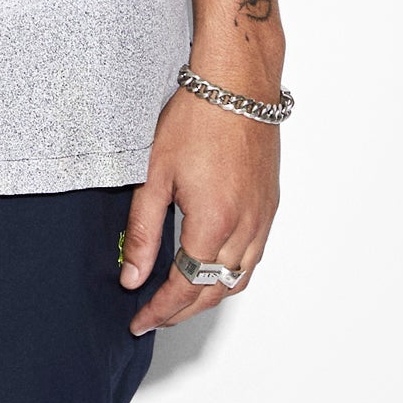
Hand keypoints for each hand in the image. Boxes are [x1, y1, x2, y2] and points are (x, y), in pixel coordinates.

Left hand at [120, 85, 278, 334]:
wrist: (238, 83)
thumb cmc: (197, 116)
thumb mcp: (155, 172)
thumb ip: (143, 229)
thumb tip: (132, 276)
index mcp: (214, 222)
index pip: (186, 286)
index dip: (161, 309)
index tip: (140, 319)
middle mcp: (246, 227)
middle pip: (214, 290)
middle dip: (182, 311)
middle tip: (154, 315)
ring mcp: (263, 218)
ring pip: (239, 278)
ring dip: (209, 296)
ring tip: (179, 299)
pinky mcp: (270, 205)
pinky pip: (254, 256)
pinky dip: (231, 273)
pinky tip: (212, 266)